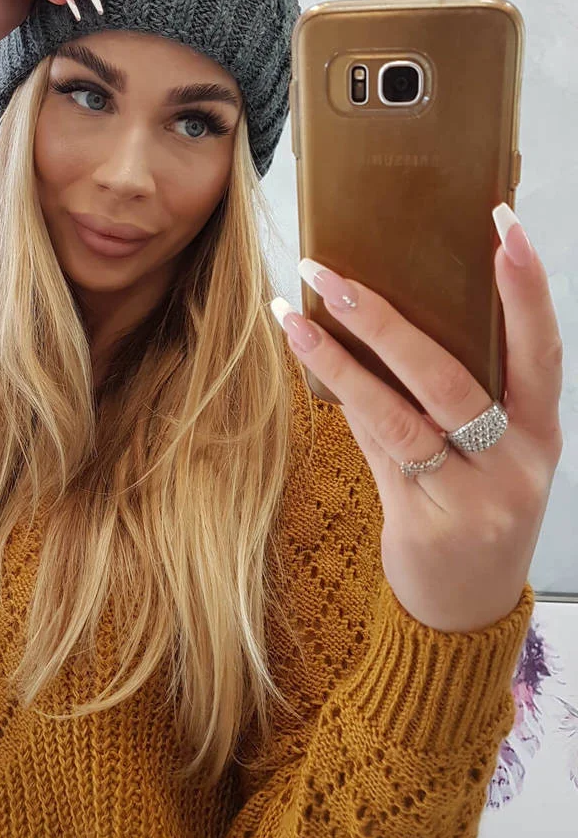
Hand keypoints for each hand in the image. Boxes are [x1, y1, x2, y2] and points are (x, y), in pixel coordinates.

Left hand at [272, 203, 562, 633]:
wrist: (467, 613)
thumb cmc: (480, 512)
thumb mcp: (497, 455)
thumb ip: (463, 395)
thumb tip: (396, 312)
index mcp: (543, 432)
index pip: (542, 349)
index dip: (526, 288)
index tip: (503, 225)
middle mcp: (514, 461)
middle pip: (450, 375)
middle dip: (386, 317)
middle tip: (331, 269)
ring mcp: (470, 495)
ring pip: (399, 410)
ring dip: (342, 355)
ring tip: (294, 309)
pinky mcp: (422, 519)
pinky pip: (376, 445)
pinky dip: (343, 396)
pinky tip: (309, 356)